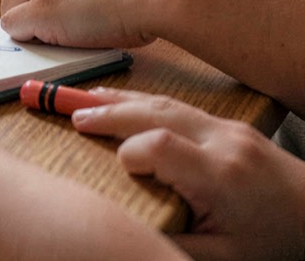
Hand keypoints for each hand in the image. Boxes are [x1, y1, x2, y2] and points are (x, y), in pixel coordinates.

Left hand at [0, 0, 206, 48]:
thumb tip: (50, 10)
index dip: (38, 7)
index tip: (63, 14)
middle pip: (11, 2)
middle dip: (31, 19)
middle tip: (69, 27)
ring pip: (11, 17)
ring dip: (34, 31)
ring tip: (74, 30)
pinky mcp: (38, 12)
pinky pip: (16, 33)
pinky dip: (35, 41)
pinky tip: (67, 38)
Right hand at [73, 89, 304, 259]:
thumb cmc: (277, 239)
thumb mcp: (225, 257)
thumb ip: (173, 244)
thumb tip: (127, 233)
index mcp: (220, 175)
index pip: (157, 146)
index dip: (129, 152)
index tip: (119, 167)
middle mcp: (222, 142)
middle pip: (153, 112)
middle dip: (107, 111)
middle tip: (68, 112)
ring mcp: (226, 128)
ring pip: (163, 102)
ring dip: (120, 99)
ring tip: (83, 99)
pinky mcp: (229, 125)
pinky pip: (177, 105)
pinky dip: (142, 102)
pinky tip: (121, 101)